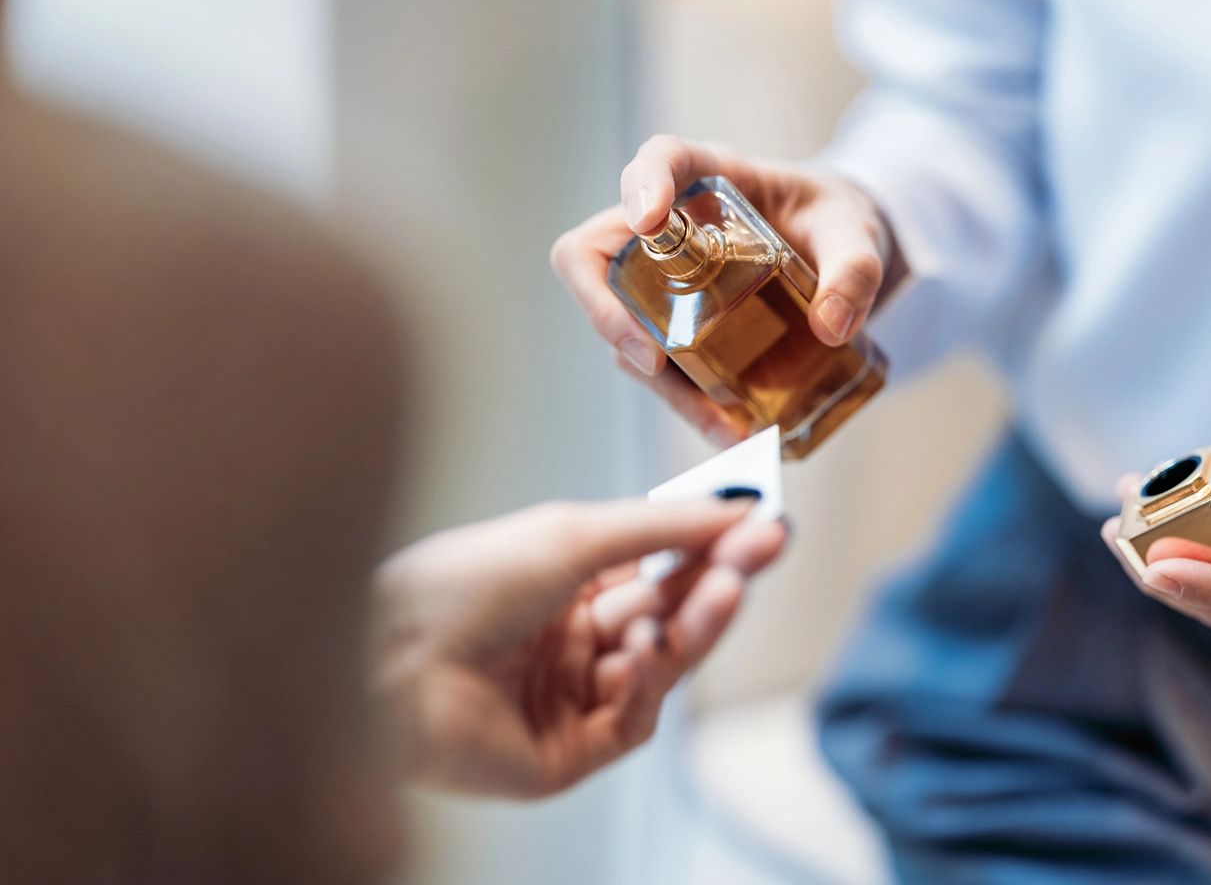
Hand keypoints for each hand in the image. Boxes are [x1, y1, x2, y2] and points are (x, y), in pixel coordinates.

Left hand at [372, 497, 785, 797]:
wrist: (391, 663)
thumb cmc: (458, 588)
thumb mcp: (571, 534)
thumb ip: (659, 528)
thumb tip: (730, 510)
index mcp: (557, 581)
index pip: (654, 563)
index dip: (706, 544)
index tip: (758, 520)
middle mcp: (564, 637)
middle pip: (665, 610)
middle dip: (717, 577)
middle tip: (767, 546)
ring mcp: (566, 696)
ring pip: (659, 663)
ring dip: (696, 624)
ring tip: (728, 587)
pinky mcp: (566, 752)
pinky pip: (631, 716)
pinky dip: (649, 680)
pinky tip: (648, 646)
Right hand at [550, 135, 898, 446]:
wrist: (840, 254)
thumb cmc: (836, 222)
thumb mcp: (857, 234)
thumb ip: (855, 268)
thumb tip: (831, 326)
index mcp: (709, 177)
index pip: (658, 161)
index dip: (641, 186)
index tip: (648, 220)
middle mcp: (670, 228)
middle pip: (597, 256)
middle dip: (607, 311)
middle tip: (652, 358)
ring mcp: (664, 281)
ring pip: (625, 327)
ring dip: (660, 381)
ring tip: (719, 423)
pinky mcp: (678, 327)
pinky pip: (661, 366)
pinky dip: (688, 402)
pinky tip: (727, 429)